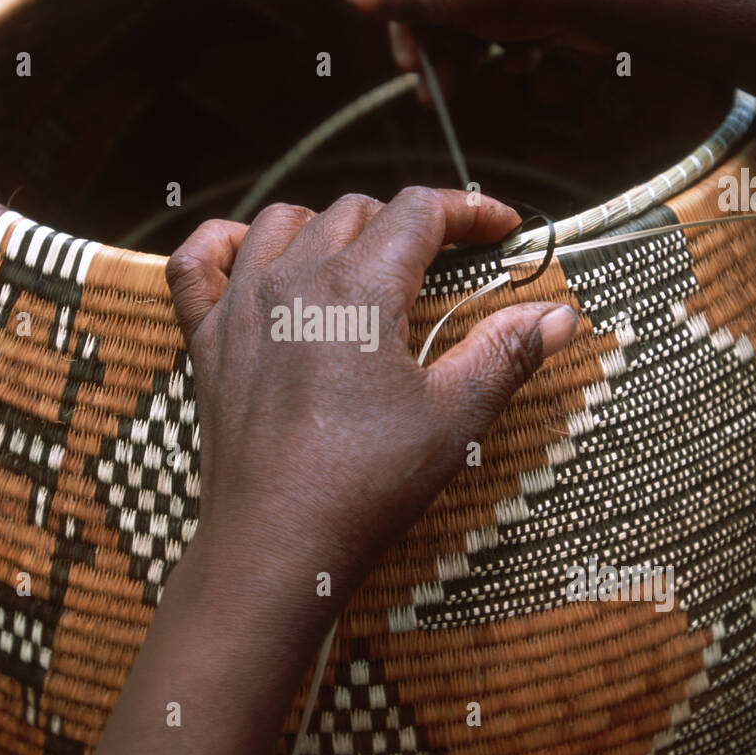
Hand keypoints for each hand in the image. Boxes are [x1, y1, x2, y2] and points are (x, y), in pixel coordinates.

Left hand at [169, 188, 575, 591]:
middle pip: (356, 212)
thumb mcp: (454, 419)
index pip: (419, 211)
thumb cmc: (365, 485)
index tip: (500, 229)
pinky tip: (252, 258)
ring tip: (361, 262)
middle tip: (440, 264)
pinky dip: (224, 245)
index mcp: (356, 289)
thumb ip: (504, 354)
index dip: (469, 209)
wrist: (276, 545)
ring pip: (282, 223)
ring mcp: (239, 305)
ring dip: (328, 227)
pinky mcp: (206, 340)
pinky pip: (197, 262)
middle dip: (407, 225)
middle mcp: (290, 279)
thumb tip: (557, 315)